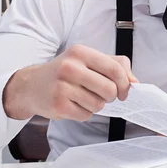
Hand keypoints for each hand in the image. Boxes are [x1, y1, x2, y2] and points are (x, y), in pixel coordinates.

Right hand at [3, 45, 137, 121]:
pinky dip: (84, 113)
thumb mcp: (88, 60)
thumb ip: (114, 66)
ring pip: (98, 105)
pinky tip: (73, 104)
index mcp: (81, 52)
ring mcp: (62, 87)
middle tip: (104, 95)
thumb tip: (134, 83)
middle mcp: (70, 67)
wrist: (31, 85)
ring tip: (83, 97)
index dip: (125, 83)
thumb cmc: (65, 73)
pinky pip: (86, 115)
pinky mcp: (58, 105)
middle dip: (111, 97)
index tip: (124, 91)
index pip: (115, 68)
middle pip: (109, 90)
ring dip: (96, 105)